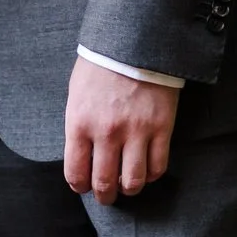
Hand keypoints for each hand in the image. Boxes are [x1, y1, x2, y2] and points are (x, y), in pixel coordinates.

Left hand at [63, 55, 178, 205]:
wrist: (134, 40)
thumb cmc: (101, 65)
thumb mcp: (77, 93)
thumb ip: (78, 125)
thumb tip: (81, 153)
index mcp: (80, 122)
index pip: (75, 173)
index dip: (79, 185)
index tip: (83, 185)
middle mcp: (106, 133)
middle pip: (104, 184)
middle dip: (104, 196)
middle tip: (106, 195)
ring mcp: (136, 132)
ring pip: (133, 182)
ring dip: (129, 189)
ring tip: (127, 185)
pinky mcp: (161, 128)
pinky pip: (158, 167)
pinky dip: (152, 175)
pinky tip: (146, 170)